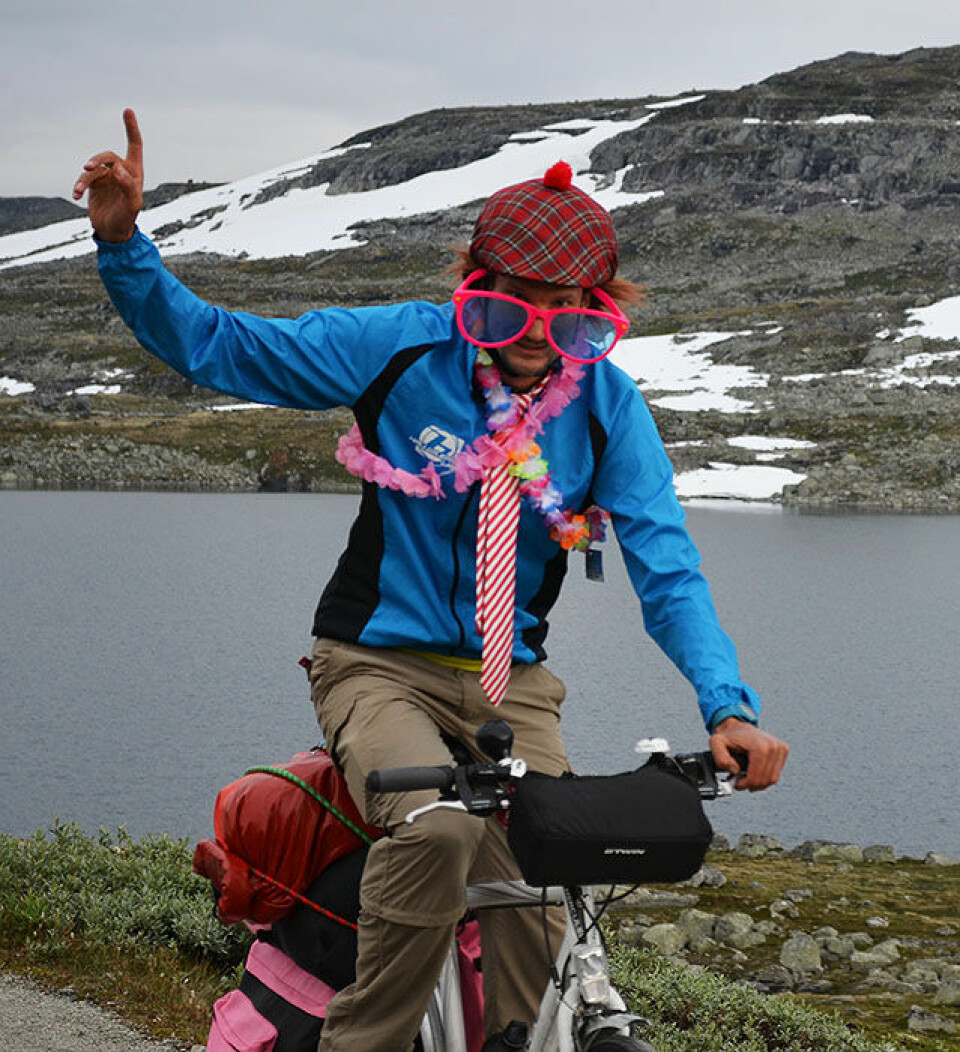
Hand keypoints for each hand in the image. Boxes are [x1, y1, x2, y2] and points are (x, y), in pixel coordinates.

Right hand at [72, 108, 143, 241]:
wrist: (113, 233)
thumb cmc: (127, 219)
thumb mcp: (132, 206)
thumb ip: (128, 187)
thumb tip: (118, 170)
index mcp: (134, 172)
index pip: (134, 145)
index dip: (131, 128)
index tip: (128, 111)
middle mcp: (121, 171)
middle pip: (107, 156)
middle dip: (97, 159)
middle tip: (87, 167)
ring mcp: (107, 177)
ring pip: (92, 169)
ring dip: (84, 178)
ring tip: (78, 191)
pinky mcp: (94, 184)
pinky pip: (84, 179)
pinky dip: (79, 185)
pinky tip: (76, 196)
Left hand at [709, 718, 787, 791]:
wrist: (737, 727)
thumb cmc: (728, 736)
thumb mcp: (716, 744)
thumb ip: (721, 759)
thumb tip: (735, 771)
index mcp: (759, 746)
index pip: (756, 777)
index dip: (744, 784)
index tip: (736, 784)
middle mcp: (773, 746)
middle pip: (765, 779)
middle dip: (751, 785)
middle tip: (739, 782)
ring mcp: (780, 748)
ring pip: (772, 779)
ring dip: (758, 783)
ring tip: (745, 778)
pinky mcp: (783, 751)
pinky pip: (775, 773)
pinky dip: (765, 777)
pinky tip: (753, 773)